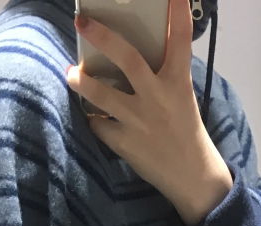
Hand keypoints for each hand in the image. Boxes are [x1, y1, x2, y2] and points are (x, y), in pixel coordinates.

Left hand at [66, 0, 232, 222]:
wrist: (190, 175)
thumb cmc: (184, 130)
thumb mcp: (181, 96)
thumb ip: (161, 74)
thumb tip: (129, 55)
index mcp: (177, 82)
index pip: (180, 40)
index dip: (177, 13)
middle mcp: (158, 97)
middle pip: (128, 60)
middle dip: (103, 38)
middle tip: (82, 22)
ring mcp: (139, 121)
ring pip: (103, 95)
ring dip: (83, 82)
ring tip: (70, 73)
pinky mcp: (126, 143)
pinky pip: (99, 125)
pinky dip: (93, 119)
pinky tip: (90, 114)